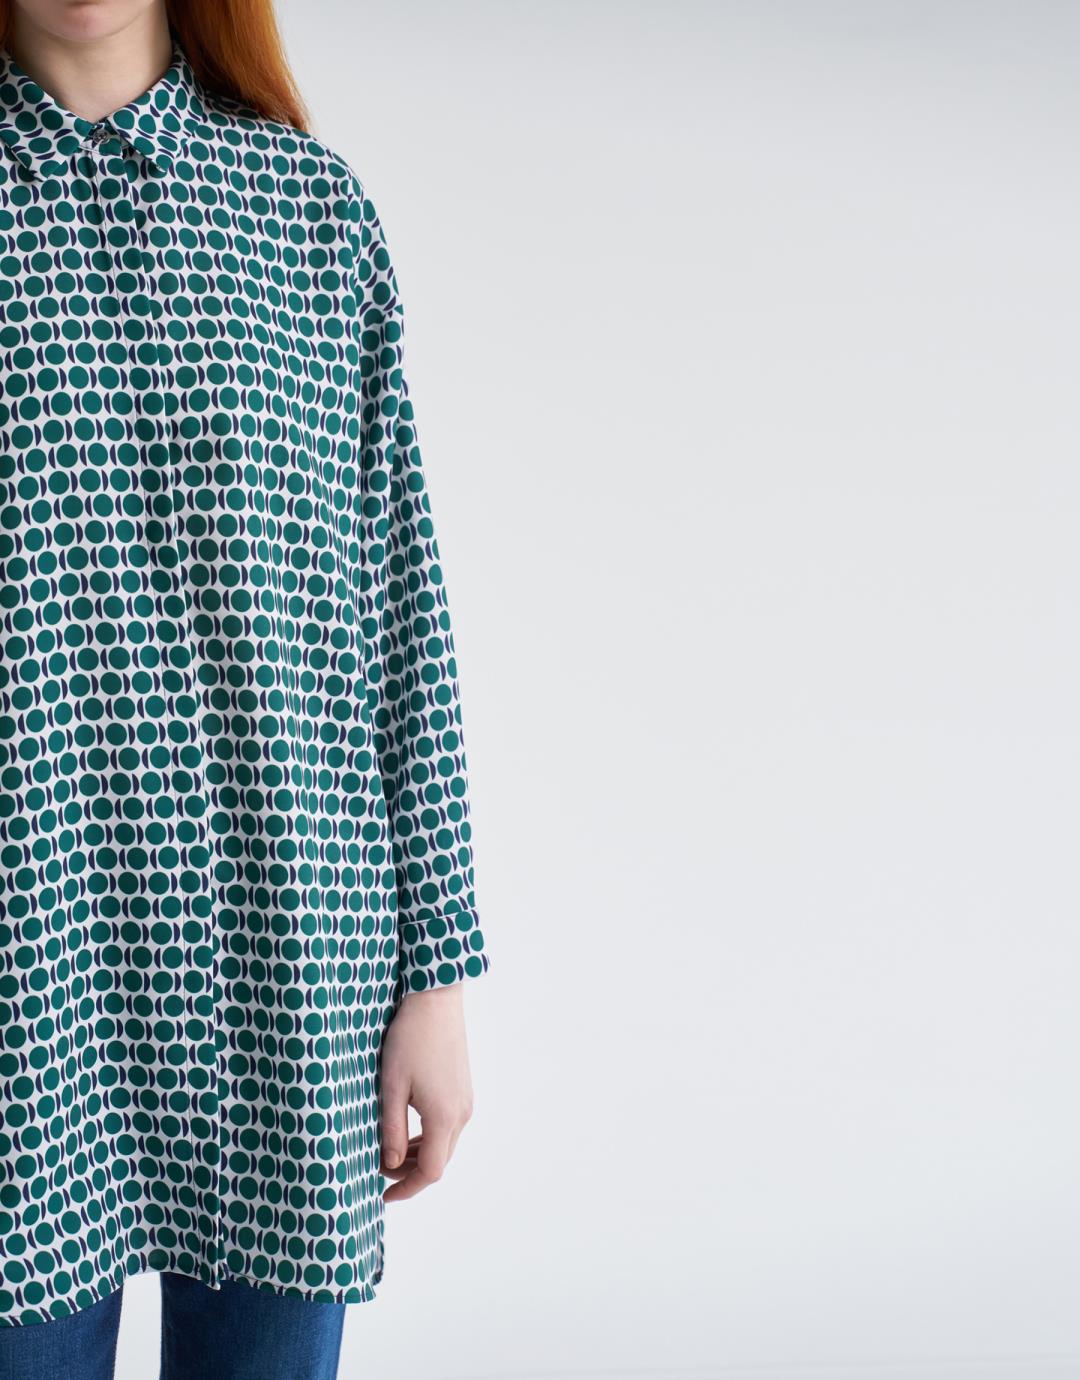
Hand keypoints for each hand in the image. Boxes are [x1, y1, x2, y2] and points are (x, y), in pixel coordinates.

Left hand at [380, 984, 474, 1201]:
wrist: (436, 1000)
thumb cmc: (410, 1039)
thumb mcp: (391, 1086)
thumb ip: (391, 1130)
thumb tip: (390, 1165)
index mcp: (444, 1118)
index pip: (430, 1172)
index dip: (406, 1189)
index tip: (383, 1196)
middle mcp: (461, 1114)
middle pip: (439, 1161)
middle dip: (410, 1174)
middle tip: (379, 1171)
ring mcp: (465, 1101)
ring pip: (444, 1144)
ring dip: (419, 1155)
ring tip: (389, 1151)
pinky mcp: (463, 1089)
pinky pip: (448, 1126)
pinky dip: (428, 1137)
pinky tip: (407, 1129)